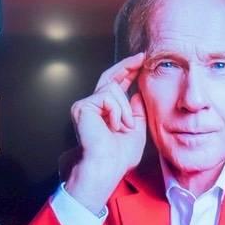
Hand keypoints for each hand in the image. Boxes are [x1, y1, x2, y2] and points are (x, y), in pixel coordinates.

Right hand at [66, 53, 146, 207]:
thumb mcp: (136, 130)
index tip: (141, 62)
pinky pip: (107, 96)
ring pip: (113, 89)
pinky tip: (114, 126)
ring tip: (124, 127)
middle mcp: (92, 106)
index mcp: (105, 112)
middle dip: (127, 65)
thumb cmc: (120, 157)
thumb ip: (136, 111)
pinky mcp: (82, 107)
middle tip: (142, 57)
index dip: (128, 72)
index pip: (116, 86)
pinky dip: (116, 111)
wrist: (107, 167)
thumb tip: (137, 92)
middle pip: (109, 77)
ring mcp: (85, 106)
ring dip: (125, 108)